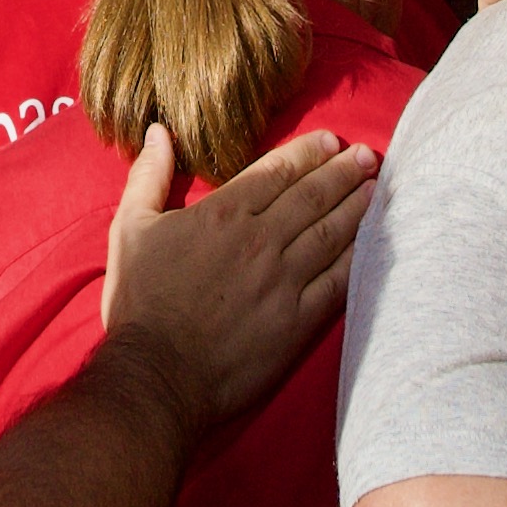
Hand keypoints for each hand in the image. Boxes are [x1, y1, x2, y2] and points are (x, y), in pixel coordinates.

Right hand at [99, 121, 377, 436]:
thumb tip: (158, 132)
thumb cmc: (141, 301)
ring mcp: (284, 281)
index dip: (308, 153)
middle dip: (342, 172)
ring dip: (357, 207)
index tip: (332, 141)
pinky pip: (337, 282)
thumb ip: (148, 177)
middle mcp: (261, 240)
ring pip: (331, 233)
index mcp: (223, 213)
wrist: (158, 373)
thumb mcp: (130, 228)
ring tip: (377, 189)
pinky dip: (358, 258)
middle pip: (312, 196)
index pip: (277, 171)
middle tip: (366, 157)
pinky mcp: (297, 321)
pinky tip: (373, 244)